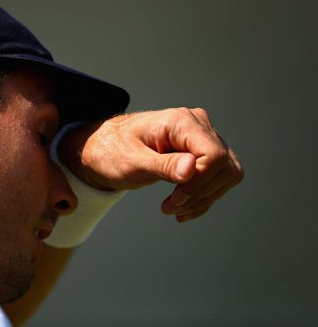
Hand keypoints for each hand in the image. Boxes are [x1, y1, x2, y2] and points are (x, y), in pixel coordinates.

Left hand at [57, 108, 243, 221]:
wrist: (103, 149)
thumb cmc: (112, 152)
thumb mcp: (132, 162)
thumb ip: (163, 165)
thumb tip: (192, 168)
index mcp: (180, 121)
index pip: (213, 155)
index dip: (200, 182)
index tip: (175, 199)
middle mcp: (197, 124)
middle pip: (224, 166)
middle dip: (200, 193)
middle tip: (170, 208)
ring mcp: (201, 136)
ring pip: (227, 174)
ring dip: (203, 198)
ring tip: (173, 210)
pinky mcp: (201, 150)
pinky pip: (218, 177)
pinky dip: (204, 197)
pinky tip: (184, 210)